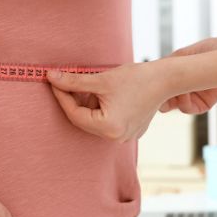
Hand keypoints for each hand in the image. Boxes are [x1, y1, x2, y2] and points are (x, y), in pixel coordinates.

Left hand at [47, 61, 171, 142]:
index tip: (53, 81)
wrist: (166, 79)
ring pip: (96, 120)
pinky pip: (108, 121)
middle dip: (74, 101)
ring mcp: (125, 137)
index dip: (61, 97)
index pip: (74, 114)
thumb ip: (74, 82)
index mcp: (108, 128)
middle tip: (65, 82)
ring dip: (88, 104)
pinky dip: (101, 108)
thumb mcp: (101, 79)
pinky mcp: (132, 131)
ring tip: (88, 84)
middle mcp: (116, 138)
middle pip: (84, 120)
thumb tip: (50, 77)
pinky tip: (102, 92)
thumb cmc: (136, 78)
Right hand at [159, 37, 216, 113]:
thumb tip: (153, 72)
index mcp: (172, 79)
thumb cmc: (205, 50)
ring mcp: (190, 98)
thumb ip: (167, 63)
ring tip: (179, 88)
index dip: (152, 89)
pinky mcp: (202, 105)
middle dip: (159, 99)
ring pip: (174, 106)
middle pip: (162, 102)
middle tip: (161, 92)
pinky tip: (187, 91)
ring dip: (174, 98)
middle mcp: (180, 90)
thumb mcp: (182, 54)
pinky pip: (188, 109)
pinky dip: (184, 102)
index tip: (153, 83)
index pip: (156, 89)